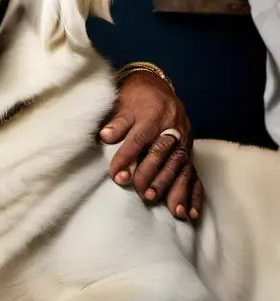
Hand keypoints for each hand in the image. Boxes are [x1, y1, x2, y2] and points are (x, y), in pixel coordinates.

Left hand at [99, 71, 201, 220]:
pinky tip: (191, 213)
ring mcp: (184, 142)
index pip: (139, 139)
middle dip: (154, 177)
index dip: (127, 158)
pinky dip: (194, 195)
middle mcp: (172, 130)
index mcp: (153, 116)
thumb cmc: (135, 98)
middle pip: (163, 155)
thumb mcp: (123, 103)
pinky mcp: (190, 152)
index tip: (117, 176)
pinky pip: (195, 174)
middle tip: (144, 195)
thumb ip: (116, 122)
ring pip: (182, 166)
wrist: (157, 87)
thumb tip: (105, 136)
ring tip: (172, 210)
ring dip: (177, 189)